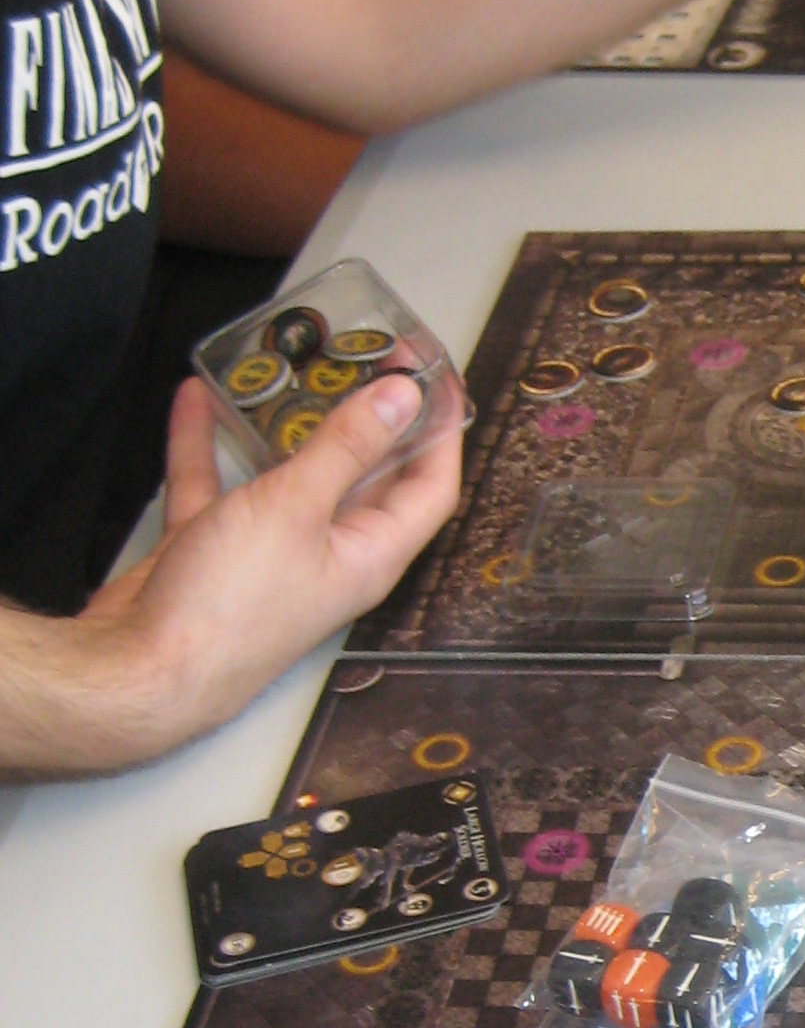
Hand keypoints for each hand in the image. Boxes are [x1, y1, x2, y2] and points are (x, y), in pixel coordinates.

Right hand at [75, 369, 462, 759]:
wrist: (141, 671)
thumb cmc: (230, 605)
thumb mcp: (297, 509)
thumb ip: (348, 448)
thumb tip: (404, 397)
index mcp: (370, 553)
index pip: (430, 487)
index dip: (441, 431)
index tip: (435, 373)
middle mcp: (330, 553)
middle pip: (367, 476)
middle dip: (372, 417)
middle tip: (368, 355)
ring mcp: (271, 552)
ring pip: (291, 476)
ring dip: (290, 426)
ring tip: (294, 367)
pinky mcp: (215, 550)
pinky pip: (219, 485)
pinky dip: (210, 444)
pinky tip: (196, 397)